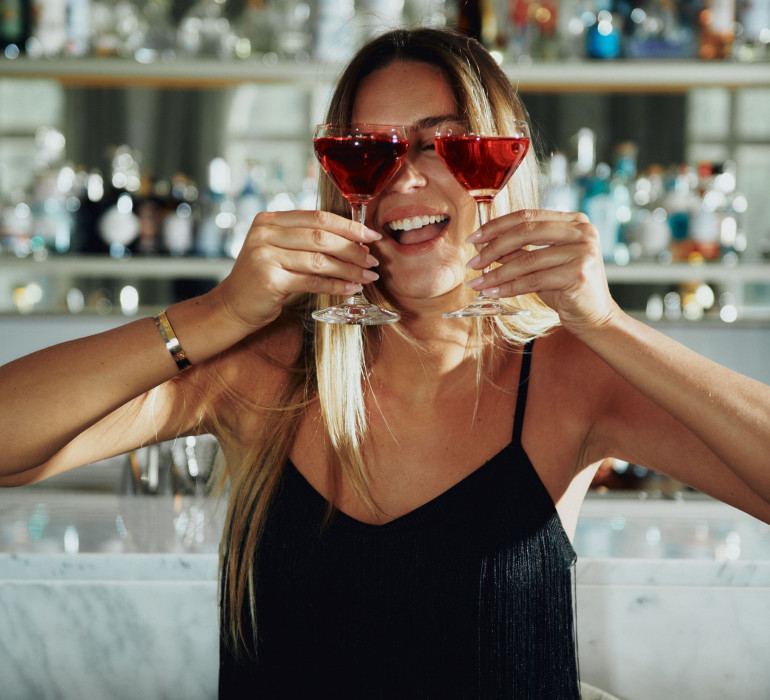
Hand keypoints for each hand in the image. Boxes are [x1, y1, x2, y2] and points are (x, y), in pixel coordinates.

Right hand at [213, 210, 381, 330]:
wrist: (232, 306)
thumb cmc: (263, 279)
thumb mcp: (280, 250)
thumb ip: (307, 240)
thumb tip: (355, 241)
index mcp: (269, 220)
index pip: (317, 217)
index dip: (348, 226)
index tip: (371, 235)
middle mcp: (265, 234)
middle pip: (321, 237)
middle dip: (353, 249)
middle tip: (372, 260)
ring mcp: (265, 256)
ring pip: (319, 260)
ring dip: (349, 269)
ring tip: (367, 277)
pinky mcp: (269, 280)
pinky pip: (312, 281)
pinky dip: (336, 285)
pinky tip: (351, 289)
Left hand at [465, 209, 620, 336]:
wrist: (595, 317)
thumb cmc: (567, 289)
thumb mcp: (539, 265)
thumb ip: (516, 251)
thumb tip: (482, 246)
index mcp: (573, 221)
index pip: (527, 215)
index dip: (496, 225)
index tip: (473, 238)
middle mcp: (582, 232)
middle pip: (525, 231)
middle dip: (493, 248)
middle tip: (472, 262)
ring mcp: (583, 251)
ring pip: (527, 259)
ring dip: (496, 273)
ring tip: (477, 282)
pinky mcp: (578, 274)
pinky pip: (533, 280)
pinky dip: (509, 287)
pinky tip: (493, 292)